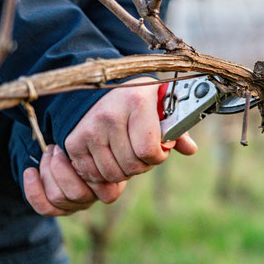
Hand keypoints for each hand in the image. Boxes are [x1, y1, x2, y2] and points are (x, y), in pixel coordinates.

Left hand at [23, 144, 125, 215]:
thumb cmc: (89, 137)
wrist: (77, 142)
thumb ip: (97, 145)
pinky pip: (44, 208)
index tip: (74, 145)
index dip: (84, 166)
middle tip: (57, 148)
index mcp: (112, 186)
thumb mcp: (97, 139)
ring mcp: (77, 204)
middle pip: (77, 194)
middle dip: (60, 167)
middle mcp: (95, 198)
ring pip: (57, 198)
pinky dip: (33, 190)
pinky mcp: (59, 208)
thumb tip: (95, 141)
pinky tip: (30, 171)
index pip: (102, 188)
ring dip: (47, 171)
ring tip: (47, 153)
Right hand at [64, 79, 196, 183]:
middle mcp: (109, 115)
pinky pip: (93, 174)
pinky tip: (112, 159)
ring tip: (128, 155)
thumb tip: (190, 150)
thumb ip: (177, 129)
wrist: (103, 88)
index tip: (160, 149)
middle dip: (143, 165)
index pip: (149, 150)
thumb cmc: (140, 98)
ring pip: (113, 174)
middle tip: (143, 153)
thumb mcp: (162, 105)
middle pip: (131, 166)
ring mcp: (88, 129)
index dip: (159, 156)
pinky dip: (104, 174)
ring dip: (124, 171)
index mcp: (136, 101)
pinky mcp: (73, 142)